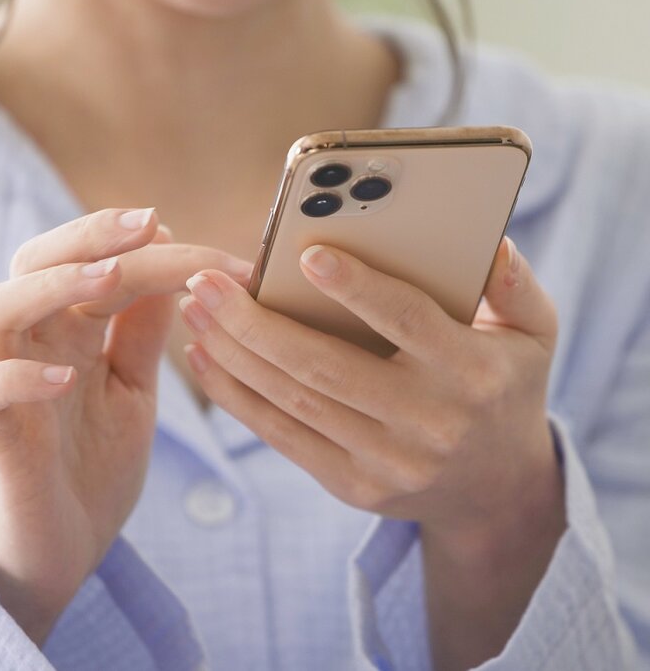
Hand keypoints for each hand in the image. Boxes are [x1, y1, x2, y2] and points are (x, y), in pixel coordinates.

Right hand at [0, 208, 250, 643]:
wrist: (68, 547)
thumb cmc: (97, 462)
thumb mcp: (135, 387)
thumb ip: (141, 330)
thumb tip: (171, 258)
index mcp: (73, 331)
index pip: (103, 264)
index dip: (157, 251)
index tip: (220, 258)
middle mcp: (37, 345)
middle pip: (36, 261)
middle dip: (89, 234)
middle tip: (148, 223)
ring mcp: (9, 387)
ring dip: (51, 285)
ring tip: (108, 277)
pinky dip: (16, 376)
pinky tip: (66, 376)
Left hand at [180, 236, 561, 546]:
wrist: (495, 488)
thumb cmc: (505, 387)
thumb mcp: (533, 334)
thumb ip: (514, 285)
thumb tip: (485, 240)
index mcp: (471, 373)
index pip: (406, 322)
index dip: (357, 289)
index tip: (305, 253)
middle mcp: (428, 422)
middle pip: (326, 367)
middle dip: (255, 323)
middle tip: (206, 280)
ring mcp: (386, 462)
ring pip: (294, 400)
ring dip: (234, 353)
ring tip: (195, 309)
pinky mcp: (352, 485)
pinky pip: (283, 436)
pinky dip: (238, 396)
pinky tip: (204, 358)